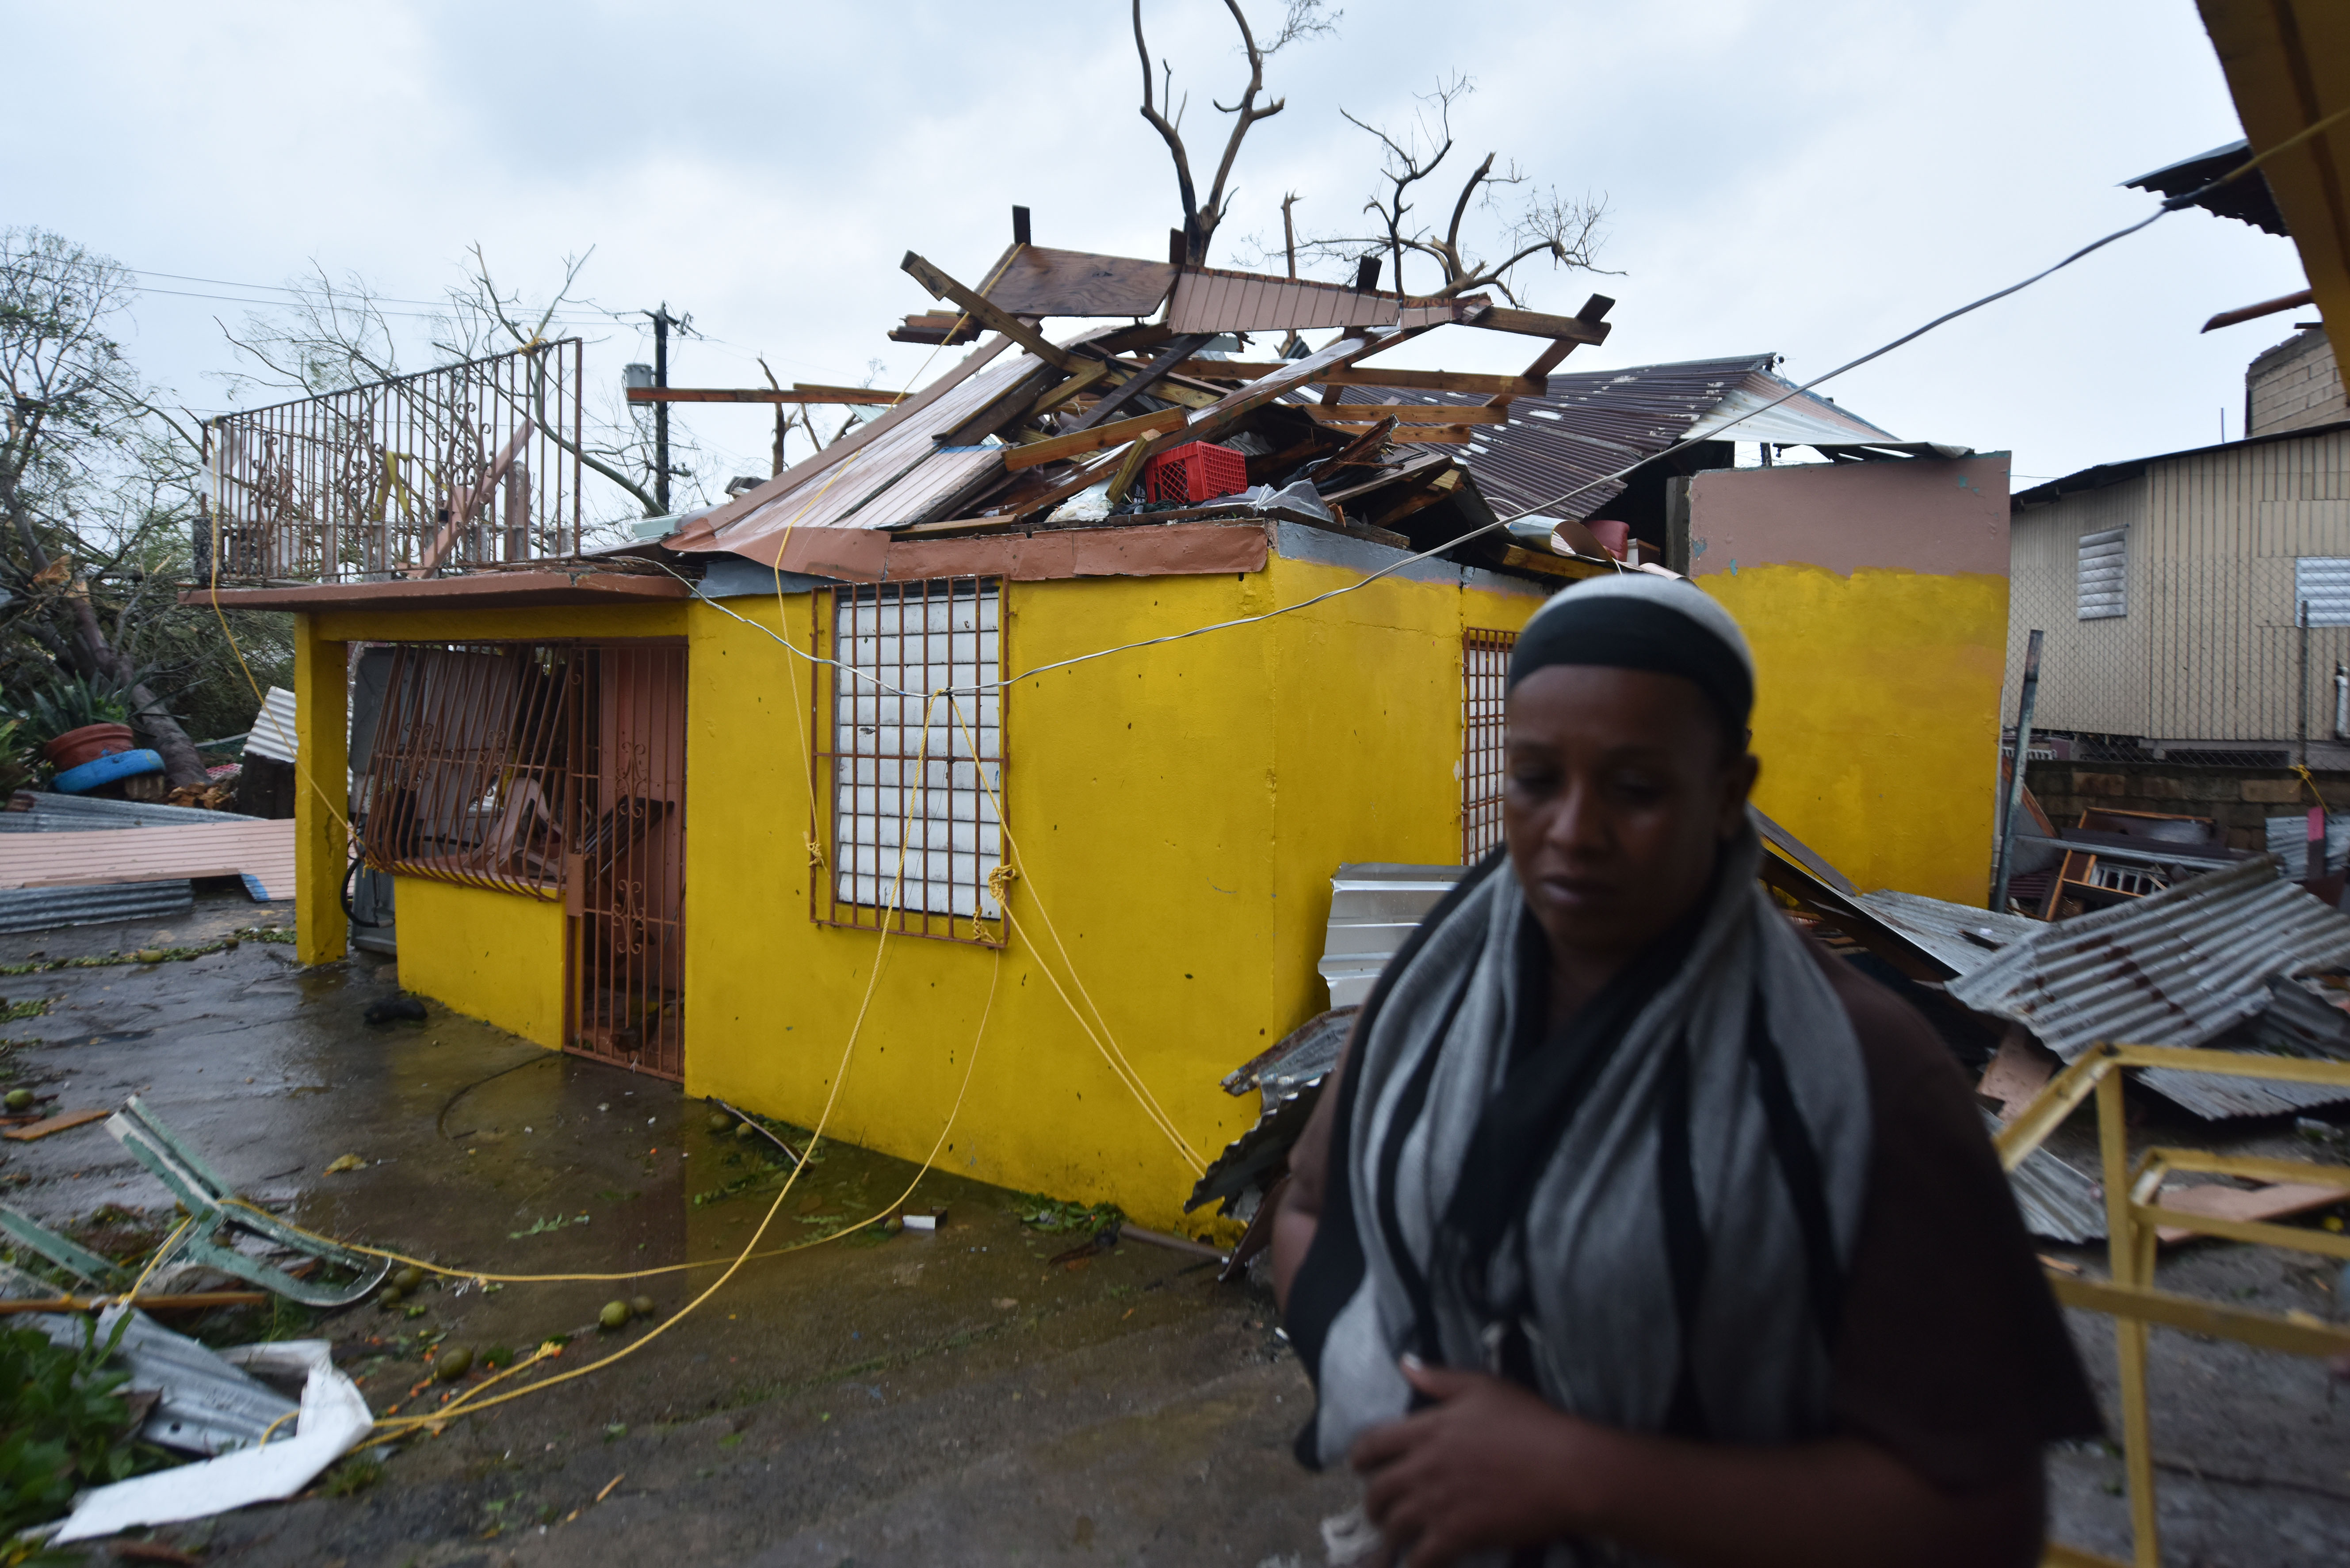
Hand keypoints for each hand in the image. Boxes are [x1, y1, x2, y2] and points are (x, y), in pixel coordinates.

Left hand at [1348, 1355, 1597, 1566]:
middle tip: (1379, 1510)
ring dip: (1390, 1535)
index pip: (1373, 1443)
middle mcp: (1424, 1466)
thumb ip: (1439, 1379)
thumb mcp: (1483, 1387)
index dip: (1359, 1457)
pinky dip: (1413, 1564)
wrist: (1566, 1469)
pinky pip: (1420, 1558)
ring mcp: (1438, 1503)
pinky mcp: (1457, 1535)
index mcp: (1428, 1429)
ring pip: (1394, 1526)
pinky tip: (1416, 1565)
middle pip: (1377, 1490)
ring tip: (1394, 1540)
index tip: (1359, 1466)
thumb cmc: (1530, 1423)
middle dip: (1373, 1503)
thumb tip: (1404, 1364)